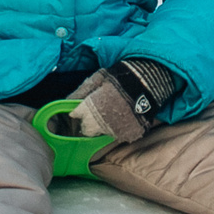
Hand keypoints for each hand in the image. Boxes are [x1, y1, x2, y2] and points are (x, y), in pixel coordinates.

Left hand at [49, 60, 178, 146]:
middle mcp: (99, 123)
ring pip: (102, 133)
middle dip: (88, 122)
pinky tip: (122, 116)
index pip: (76, 116)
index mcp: (89, 109)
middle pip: (86, 130)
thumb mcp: (98, 78)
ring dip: (103, 125)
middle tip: (97, 111)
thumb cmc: (119, 78)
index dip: (78, 112)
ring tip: (111, 112)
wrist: (146, 83)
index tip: (81, 108)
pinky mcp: (127, 134)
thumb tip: (67, 100)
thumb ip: (81, 91)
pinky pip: (118, 135)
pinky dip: (118, 128)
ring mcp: (114, 130)